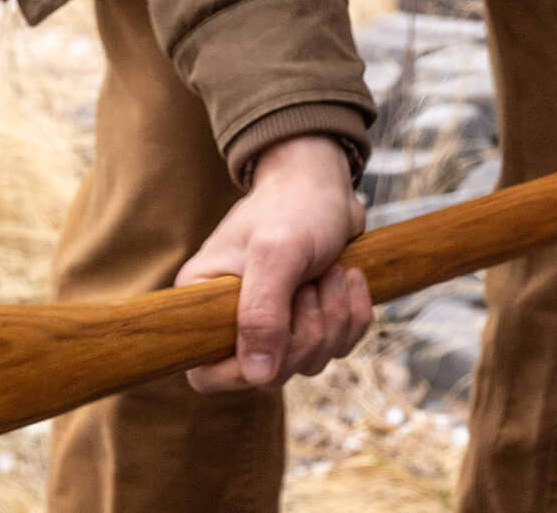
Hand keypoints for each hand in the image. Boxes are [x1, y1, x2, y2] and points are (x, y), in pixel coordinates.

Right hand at [174, 134, 372, 392]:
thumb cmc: (293, 205)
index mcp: (204, 301)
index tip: (278, 333)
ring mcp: (275, 322)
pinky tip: (349, 277)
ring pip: (309, 362)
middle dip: (306, 331)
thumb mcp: (275, 253)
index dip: (244, 369)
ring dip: (333, 316)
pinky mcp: (309, 319)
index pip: (206, 373)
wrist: (324, 180)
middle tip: (311, 282)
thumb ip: (262, 313)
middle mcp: (234, 318)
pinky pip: (339, 346)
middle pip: (270, 373)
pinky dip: (352, 314)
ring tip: (329, 271)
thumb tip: (257, 376)